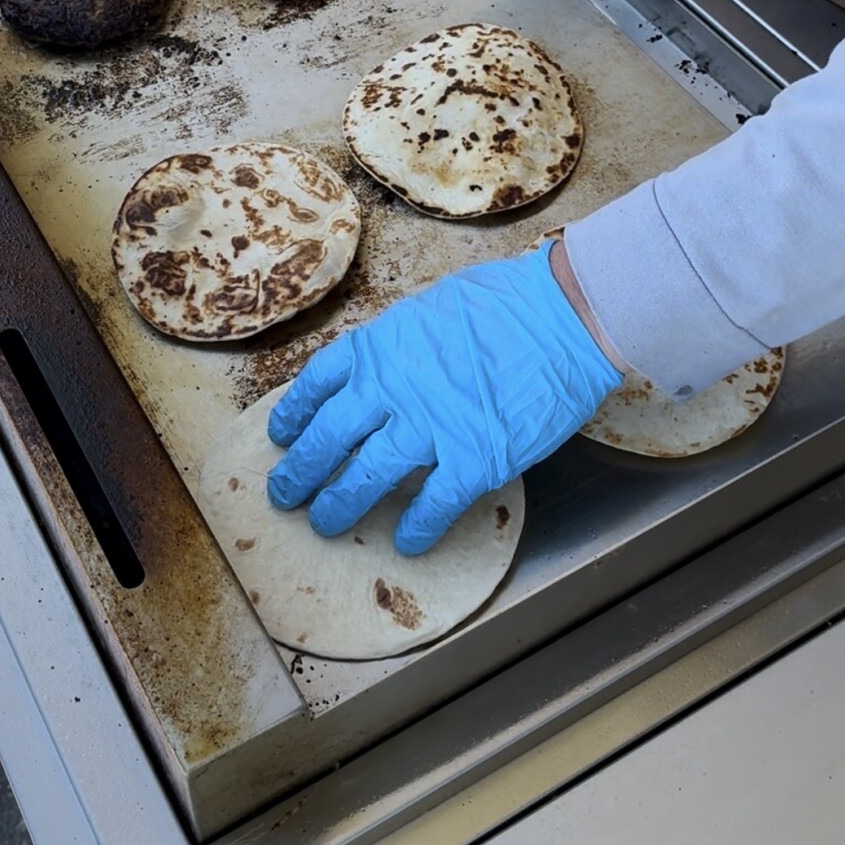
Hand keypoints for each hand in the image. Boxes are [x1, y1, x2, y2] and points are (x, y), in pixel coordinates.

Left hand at [267, 243, 622, 555]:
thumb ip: (399, 345)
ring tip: (325, 523)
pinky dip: (417, 526)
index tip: (282, 435)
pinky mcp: (472, 459)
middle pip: (329, 439)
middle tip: (284, 496)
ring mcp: (430, 427)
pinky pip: (433, 503)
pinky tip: (406, 541)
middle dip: (300, 472)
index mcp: (380, 347)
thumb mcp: (430, 309)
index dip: (294, 415)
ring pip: (367, 476)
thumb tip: (382, 369)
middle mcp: (393, 389)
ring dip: (340, 505)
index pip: (318, 385)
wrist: (562, 317)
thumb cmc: (504, 303)